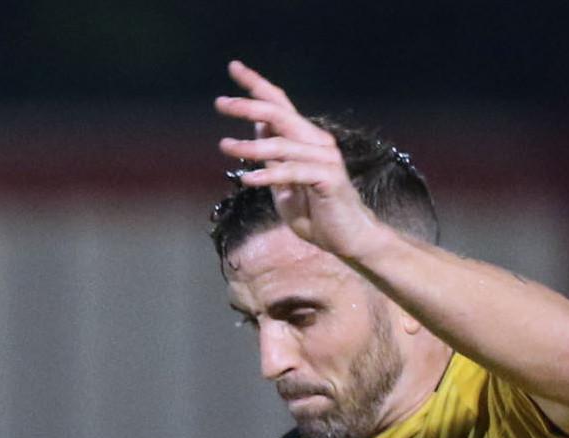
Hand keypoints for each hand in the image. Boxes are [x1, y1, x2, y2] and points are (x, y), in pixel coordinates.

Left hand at [215, 60, 389, 259]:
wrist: (348, 240)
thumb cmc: (317, 214)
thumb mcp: (285, 183)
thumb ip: (273, 157)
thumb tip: (259, 126)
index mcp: (305, 140)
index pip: (279, 104)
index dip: (256, 84)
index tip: (233, 67)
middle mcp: (316, 142)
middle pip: (280, 114)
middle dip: (248, 105)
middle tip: (219, 103)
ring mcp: (325, 158)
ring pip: (282, 144)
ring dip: (250, 146)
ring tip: (225, 146)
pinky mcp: (328, 178)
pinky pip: (293, 172)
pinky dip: (268, 174)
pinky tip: (247, 178)